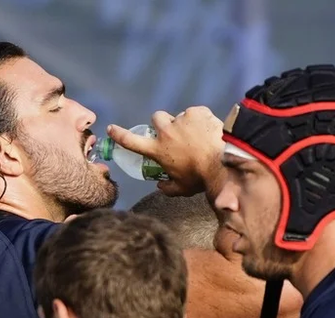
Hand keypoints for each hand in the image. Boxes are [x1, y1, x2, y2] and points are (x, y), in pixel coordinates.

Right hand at [107, 106, 223, 196]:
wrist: (223, 163)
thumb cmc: (199, 178)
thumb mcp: (180, 189)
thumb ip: (167, 188)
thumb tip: (160, 185)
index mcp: (158, 150)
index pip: (132, 141)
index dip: (120, 134)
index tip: (111, 128)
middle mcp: (166, 132)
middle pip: (156, 118)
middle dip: (163, 123)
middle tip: (175, 133)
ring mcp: (181, 120)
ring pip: (179, 116)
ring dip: (185, 123)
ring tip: (199, 135)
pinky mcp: (197, 112)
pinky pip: (197, 113)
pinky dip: (202, 120)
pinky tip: (209, 130)